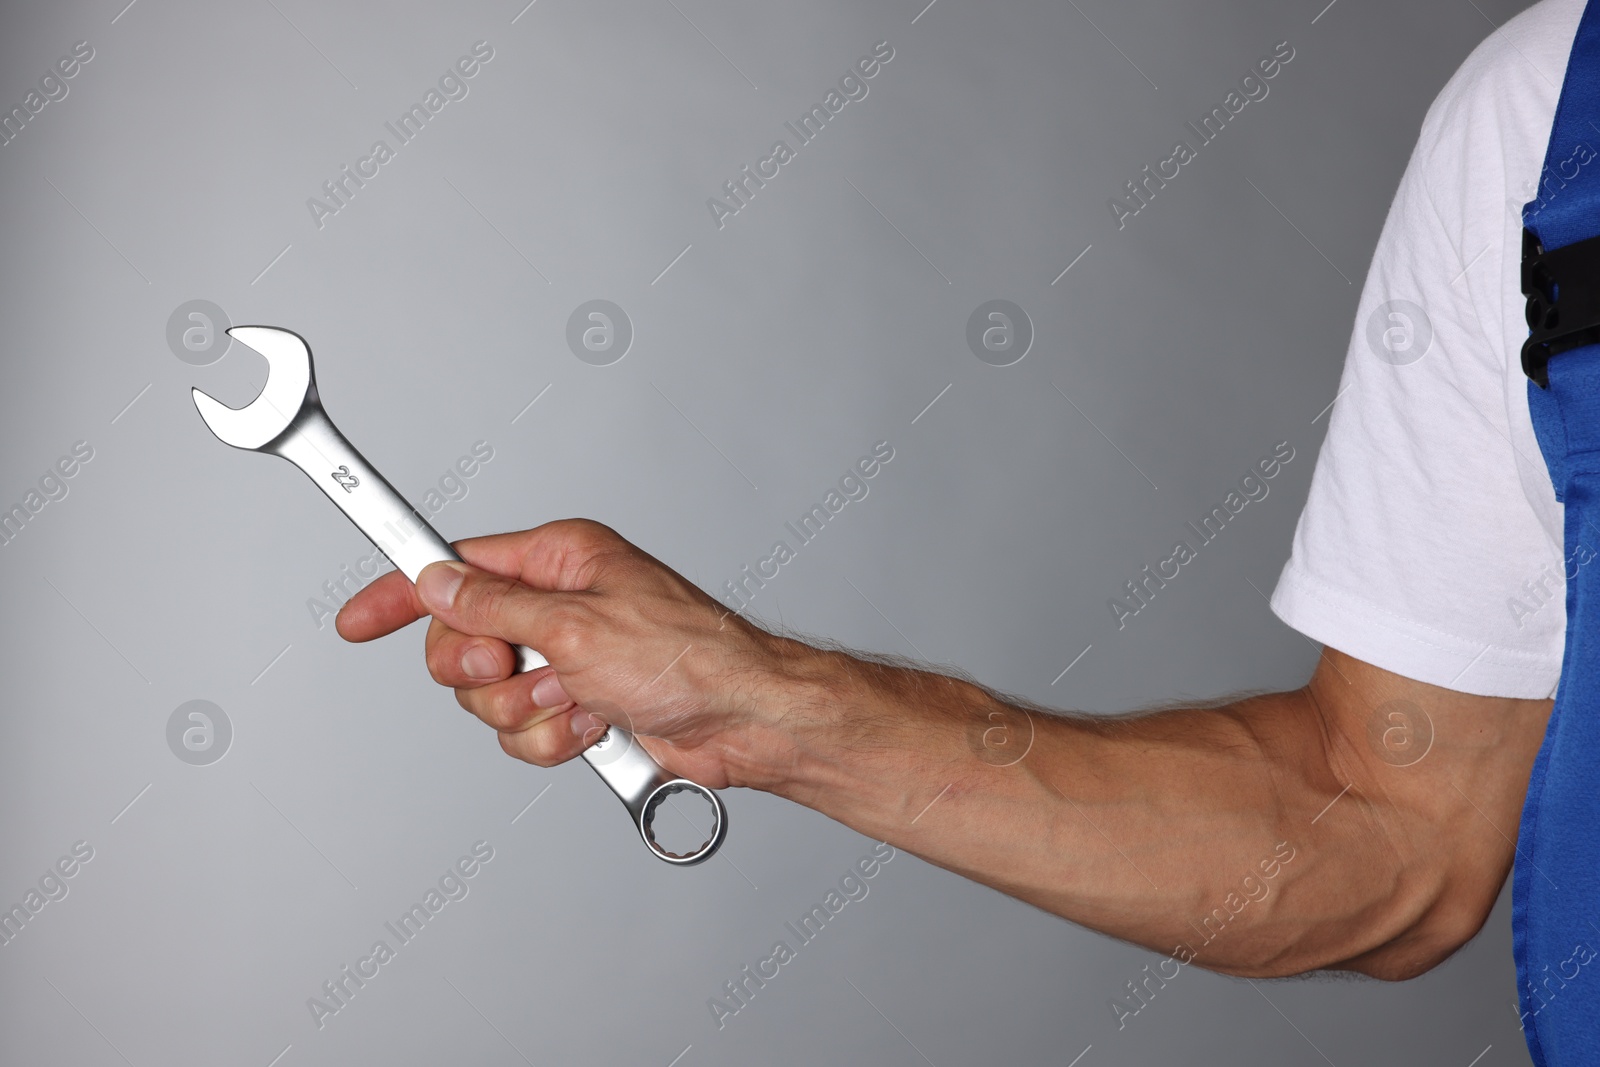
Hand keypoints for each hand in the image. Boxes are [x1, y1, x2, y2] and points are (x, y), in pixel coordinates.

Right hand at [334, 519, 808, 789]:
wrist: (743, 721)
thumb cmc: (688, 656)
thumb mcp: (576, 625)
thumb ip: (495, 607)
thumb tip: (437, 583)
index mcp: (557, 560)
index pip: (456, 567)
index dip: (402, 593)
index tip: (358, 619)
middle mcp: (557, 605)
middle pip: (460, 642)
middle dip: (482, 671)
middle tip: (519, 671)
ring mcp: (566, 660)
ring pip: (488, 698)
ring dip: (528, 710)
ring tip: (579, 698)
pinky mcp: (577, 707)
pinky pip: (523, 733)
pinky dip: (553, 738)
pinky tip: (595, 725)